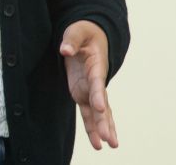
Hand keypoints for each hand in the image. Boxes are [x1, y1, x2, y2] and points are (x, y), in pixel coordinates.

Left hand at [60, 20, 119, 149]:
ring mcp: (91, 91)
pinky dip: (92, 128)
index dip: (99, 95)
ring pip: (99, 113)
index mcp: (97, 66)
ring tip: (110, 146)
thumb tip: (65, 50)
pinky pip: (89, 114)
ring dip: (103, 129)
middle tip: (110, 139)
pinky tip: (97, 144)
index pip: (97, 83)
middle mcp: (97, 82)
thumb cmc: (84, 33)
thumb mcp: (77, 31)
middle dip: (105, 122)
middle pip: (102, 105)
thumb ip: (71, 40)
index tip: (100, 107)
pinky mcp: (84, 95)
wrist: (90, 38)